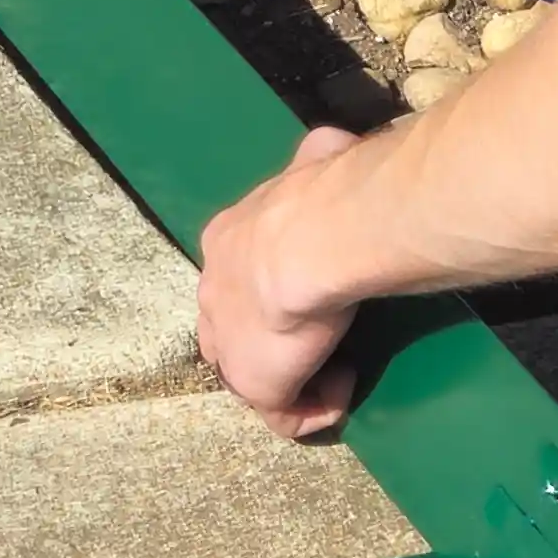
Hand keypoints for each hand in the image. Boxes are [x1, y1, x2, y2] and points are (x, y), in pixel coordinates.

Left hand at [198, 138, 371, 432]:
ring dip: (293, 377)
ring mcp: (230, 343)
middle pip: (230, 328)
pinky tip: (343, 392)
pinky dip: (313, 411)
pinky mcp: (256, 384)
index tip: (310, 291)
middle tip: (317, 340)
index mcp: (226, 239)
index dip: (264, 289)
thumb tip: (334, 143)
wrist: (311, 239)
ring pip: (250, 373)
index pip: (232, 276)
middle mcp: (215, 291)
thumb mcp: (316, 160)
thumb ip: (319, 160)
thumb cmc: (322, 196)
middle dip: (269, 339)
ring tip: (337, 370)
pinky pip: (283, 414)